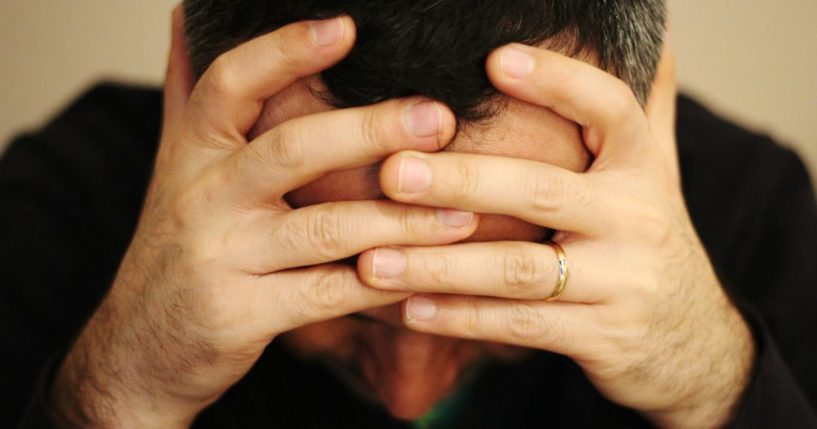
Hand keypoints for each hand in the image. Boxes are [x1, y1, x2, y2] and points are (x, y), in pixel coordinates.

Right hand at [49, 9, 471, 427]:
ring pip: (322, 229)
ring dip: (399, 221)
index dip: (284, 51)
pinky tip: (428, 277)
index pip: (231, 84)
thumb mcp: (173, 169)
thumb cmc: (175, 251)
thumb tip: (187, 16)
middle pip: (291, 149)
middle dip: (370, 131)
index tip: (346, 27)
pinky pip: (327, 296)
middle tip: (439, 118)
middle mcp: (202, 199)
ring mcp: (221, 259)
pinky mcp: (242, 317)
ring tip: (462, 212)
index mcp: (192, 154)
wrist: (137, 351)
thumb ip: (190, 96)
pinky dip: (382, 286)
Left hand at [358, 42, 754, 426]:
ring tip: (373, 261)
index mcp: (643, 168)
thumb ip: (646, 109)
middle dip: (461, 181)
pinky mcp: (602, 337)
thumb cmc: (649, 241)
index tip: (493, 60)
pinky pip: (520, 326)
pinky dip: (462, 318)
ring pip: (519, 269)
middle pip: (541, 189)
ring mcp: (622, 282)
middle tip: (392, 172)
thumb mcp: (660, 172)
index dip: (556, 81)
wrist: (695, 343)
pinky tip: (410, 310)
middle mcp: (636, 219)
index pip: (610, 110)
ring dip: (440, 265)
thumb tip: (653, 34)